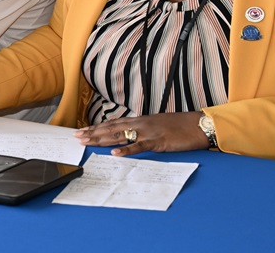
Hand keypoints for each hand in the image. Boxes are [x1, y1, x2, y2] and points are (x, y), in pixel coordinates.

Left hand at [73, 112, 209, 156]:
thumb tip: (131, 134)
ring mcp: (147, 132)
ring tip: (87, 142)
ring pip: (120, 135)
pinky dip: (126, 150)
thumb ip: (142, 129)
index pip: (113, 123)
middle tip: (77, 137)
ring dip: (102, 139)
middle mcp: (140, 124)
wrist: (198, 124)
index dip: (96, 127)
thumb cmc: (179, 126)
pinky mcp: (157, 141)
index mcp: (139, 120)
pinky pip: (139, 146)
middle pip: (111, 128)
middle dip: (93, 132)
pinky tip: (115, 154)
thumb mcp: (156, 125)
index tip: (82, 130)